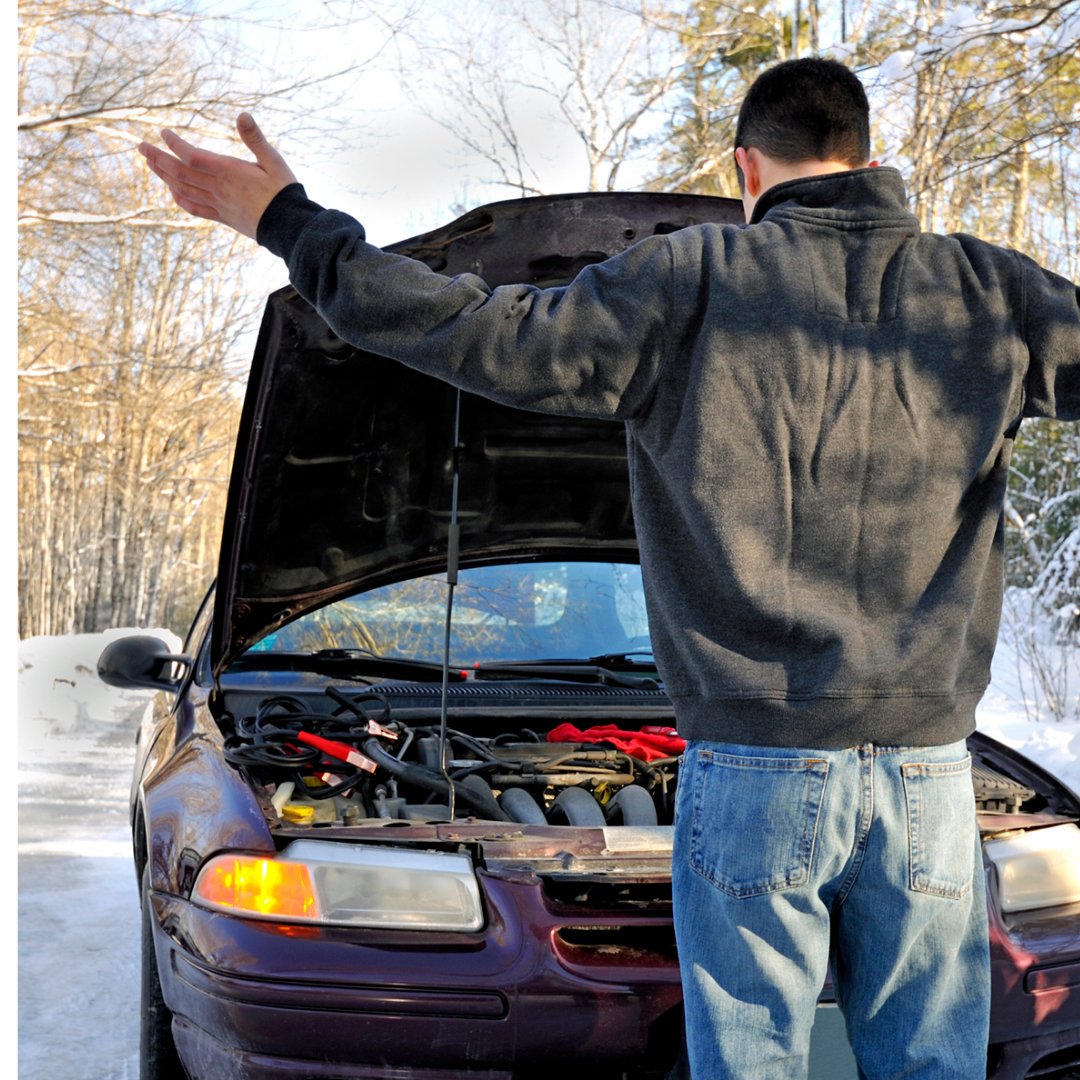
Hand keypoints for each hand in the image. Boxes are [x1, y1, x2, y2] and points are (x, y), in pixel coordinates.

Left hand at [138, 113, 296, 239]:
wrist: (289, 226)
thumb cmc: (284, 192)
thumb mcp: (273, 160)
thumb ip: (255, 139)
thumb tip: (242, 115)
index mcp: (228, 172)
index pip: (191, 156)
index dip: (174, 144)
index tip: (163, 132)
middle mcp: (218, 189)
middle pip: (179, 173)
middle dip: (157, 158)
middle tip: (140, 146)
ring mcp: (218, 204)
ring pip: (182, 189)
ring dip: (163, 175)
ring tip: (150, 163)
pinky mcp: (222, 217)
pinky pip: (194, 207)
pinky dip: (179, 198)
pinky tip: (172, 190)